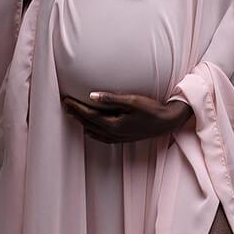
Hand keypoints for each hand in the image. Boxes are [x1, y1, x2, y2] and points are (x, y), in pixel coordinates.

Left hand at [61, 90, 192, 143]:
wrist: (167, 122)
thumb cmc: (152, 110)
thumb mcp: (132, 100)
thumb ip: (111, 99)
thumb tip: (92, 96)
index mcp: (113, 124)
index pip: (89, 115)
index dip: (76, 108)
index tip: (66, 100)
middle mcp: (114, 133)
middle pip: (89, 124)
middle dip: (76, 114)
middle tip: (65, 105)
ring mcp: (119, 137)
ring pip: (94, 131)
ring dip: (83, 123)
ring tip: (73, 115)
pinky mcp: (124, 138)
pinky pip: (103, 138)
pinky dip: (93, 133)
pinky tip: (90, 130)